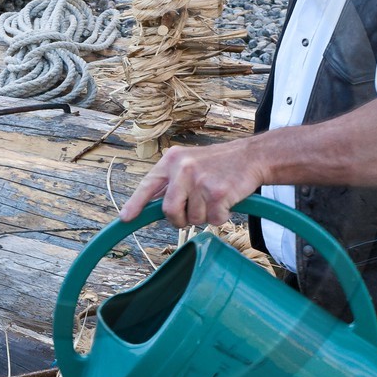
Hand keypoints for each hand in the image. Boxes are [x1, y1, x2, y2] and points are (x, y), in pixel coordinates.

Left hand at [120, 138, 262, 227]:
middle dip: (180, 219)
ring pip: (193, 219)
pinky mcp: (218, 192)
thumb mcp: (188, 164)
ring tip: (214, 198)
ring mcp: (200, 180)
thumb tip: (148, 206)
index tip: (125, 218)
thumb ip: (170, 183)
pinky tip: (225, 200)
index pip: (148, 185)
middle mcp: (183, 168)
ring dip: (204, 216)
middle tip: (192, 212)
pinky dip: (220, 217)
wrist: (250, 157)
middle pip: (170, 211)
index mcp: (171, 161)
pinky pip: (213, 220)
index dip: (135, 204)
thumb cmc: (217, 164)